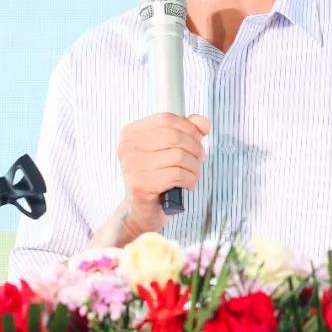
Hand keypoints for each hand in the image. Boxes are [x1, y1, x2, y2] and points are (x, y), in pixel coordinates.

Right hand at [116, 112, 209, 237]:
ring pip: (179, 156)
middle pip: (175, 137)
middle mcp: (128, 147)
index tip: (197, 140)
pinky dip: (190, 179)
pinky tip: (187, 184)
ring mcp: (133, 166)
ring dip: (194, 167)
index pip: (166, 119)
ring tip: (193, 174)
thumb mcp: (170, 150)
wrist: (141, 212)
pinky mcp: (141, 185)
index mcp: (131, 133)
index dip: (189, 128)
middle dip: (195, 149)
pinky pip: (177, 174)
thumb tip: (203, 122)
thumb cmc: (156, 179)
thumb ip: (186, 131)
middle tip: (198, 160)